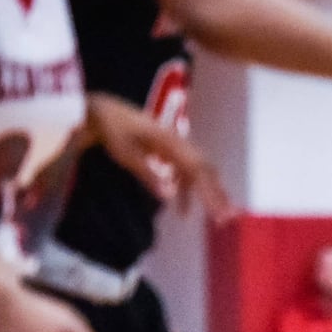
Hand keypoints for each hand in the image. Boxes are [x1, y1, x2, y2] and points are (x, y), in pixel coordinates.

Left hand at [84, 93, 234, 223]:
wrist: (104, 113)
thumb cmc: (114, 132)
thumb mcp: (126, 154)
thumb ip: (148, 174)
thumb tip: (168, 196)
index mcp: (172, 142)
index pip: (198, 170)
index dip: (210, 192)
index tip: (217, 212)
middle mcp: (180, 144)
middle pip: (206, 171)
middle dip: (218, 195)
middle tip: (227, 218)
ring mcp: (175, 149)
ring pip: (199, 173)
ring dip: (208, 194)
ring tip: (218, 218)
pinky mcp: (168, 154)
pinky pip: (184, 176)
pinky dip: (187, 194)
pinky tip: (183, 214)